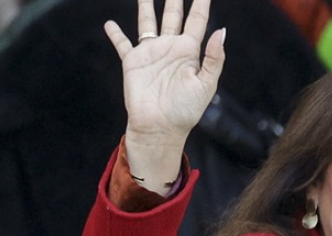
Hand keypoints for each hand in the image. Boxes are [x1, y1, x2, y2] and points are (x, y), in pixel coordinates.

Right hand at [104, 0, 225, 187]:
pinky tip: (110, 24)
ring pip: (148, 22)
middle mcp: (170, 48)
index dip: (201, 3)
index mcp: (190, 51)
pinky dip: (116, 34)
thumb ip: (214, 58)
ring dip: (146, 6)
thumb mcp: (206, 84)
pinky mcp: (132, 62)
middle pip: (173, 14)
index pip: (197, 20)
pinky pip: (123, 44)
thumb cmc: (186, 110)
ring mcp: (151, 53)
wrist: (160, 127)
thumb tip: (221, 30)